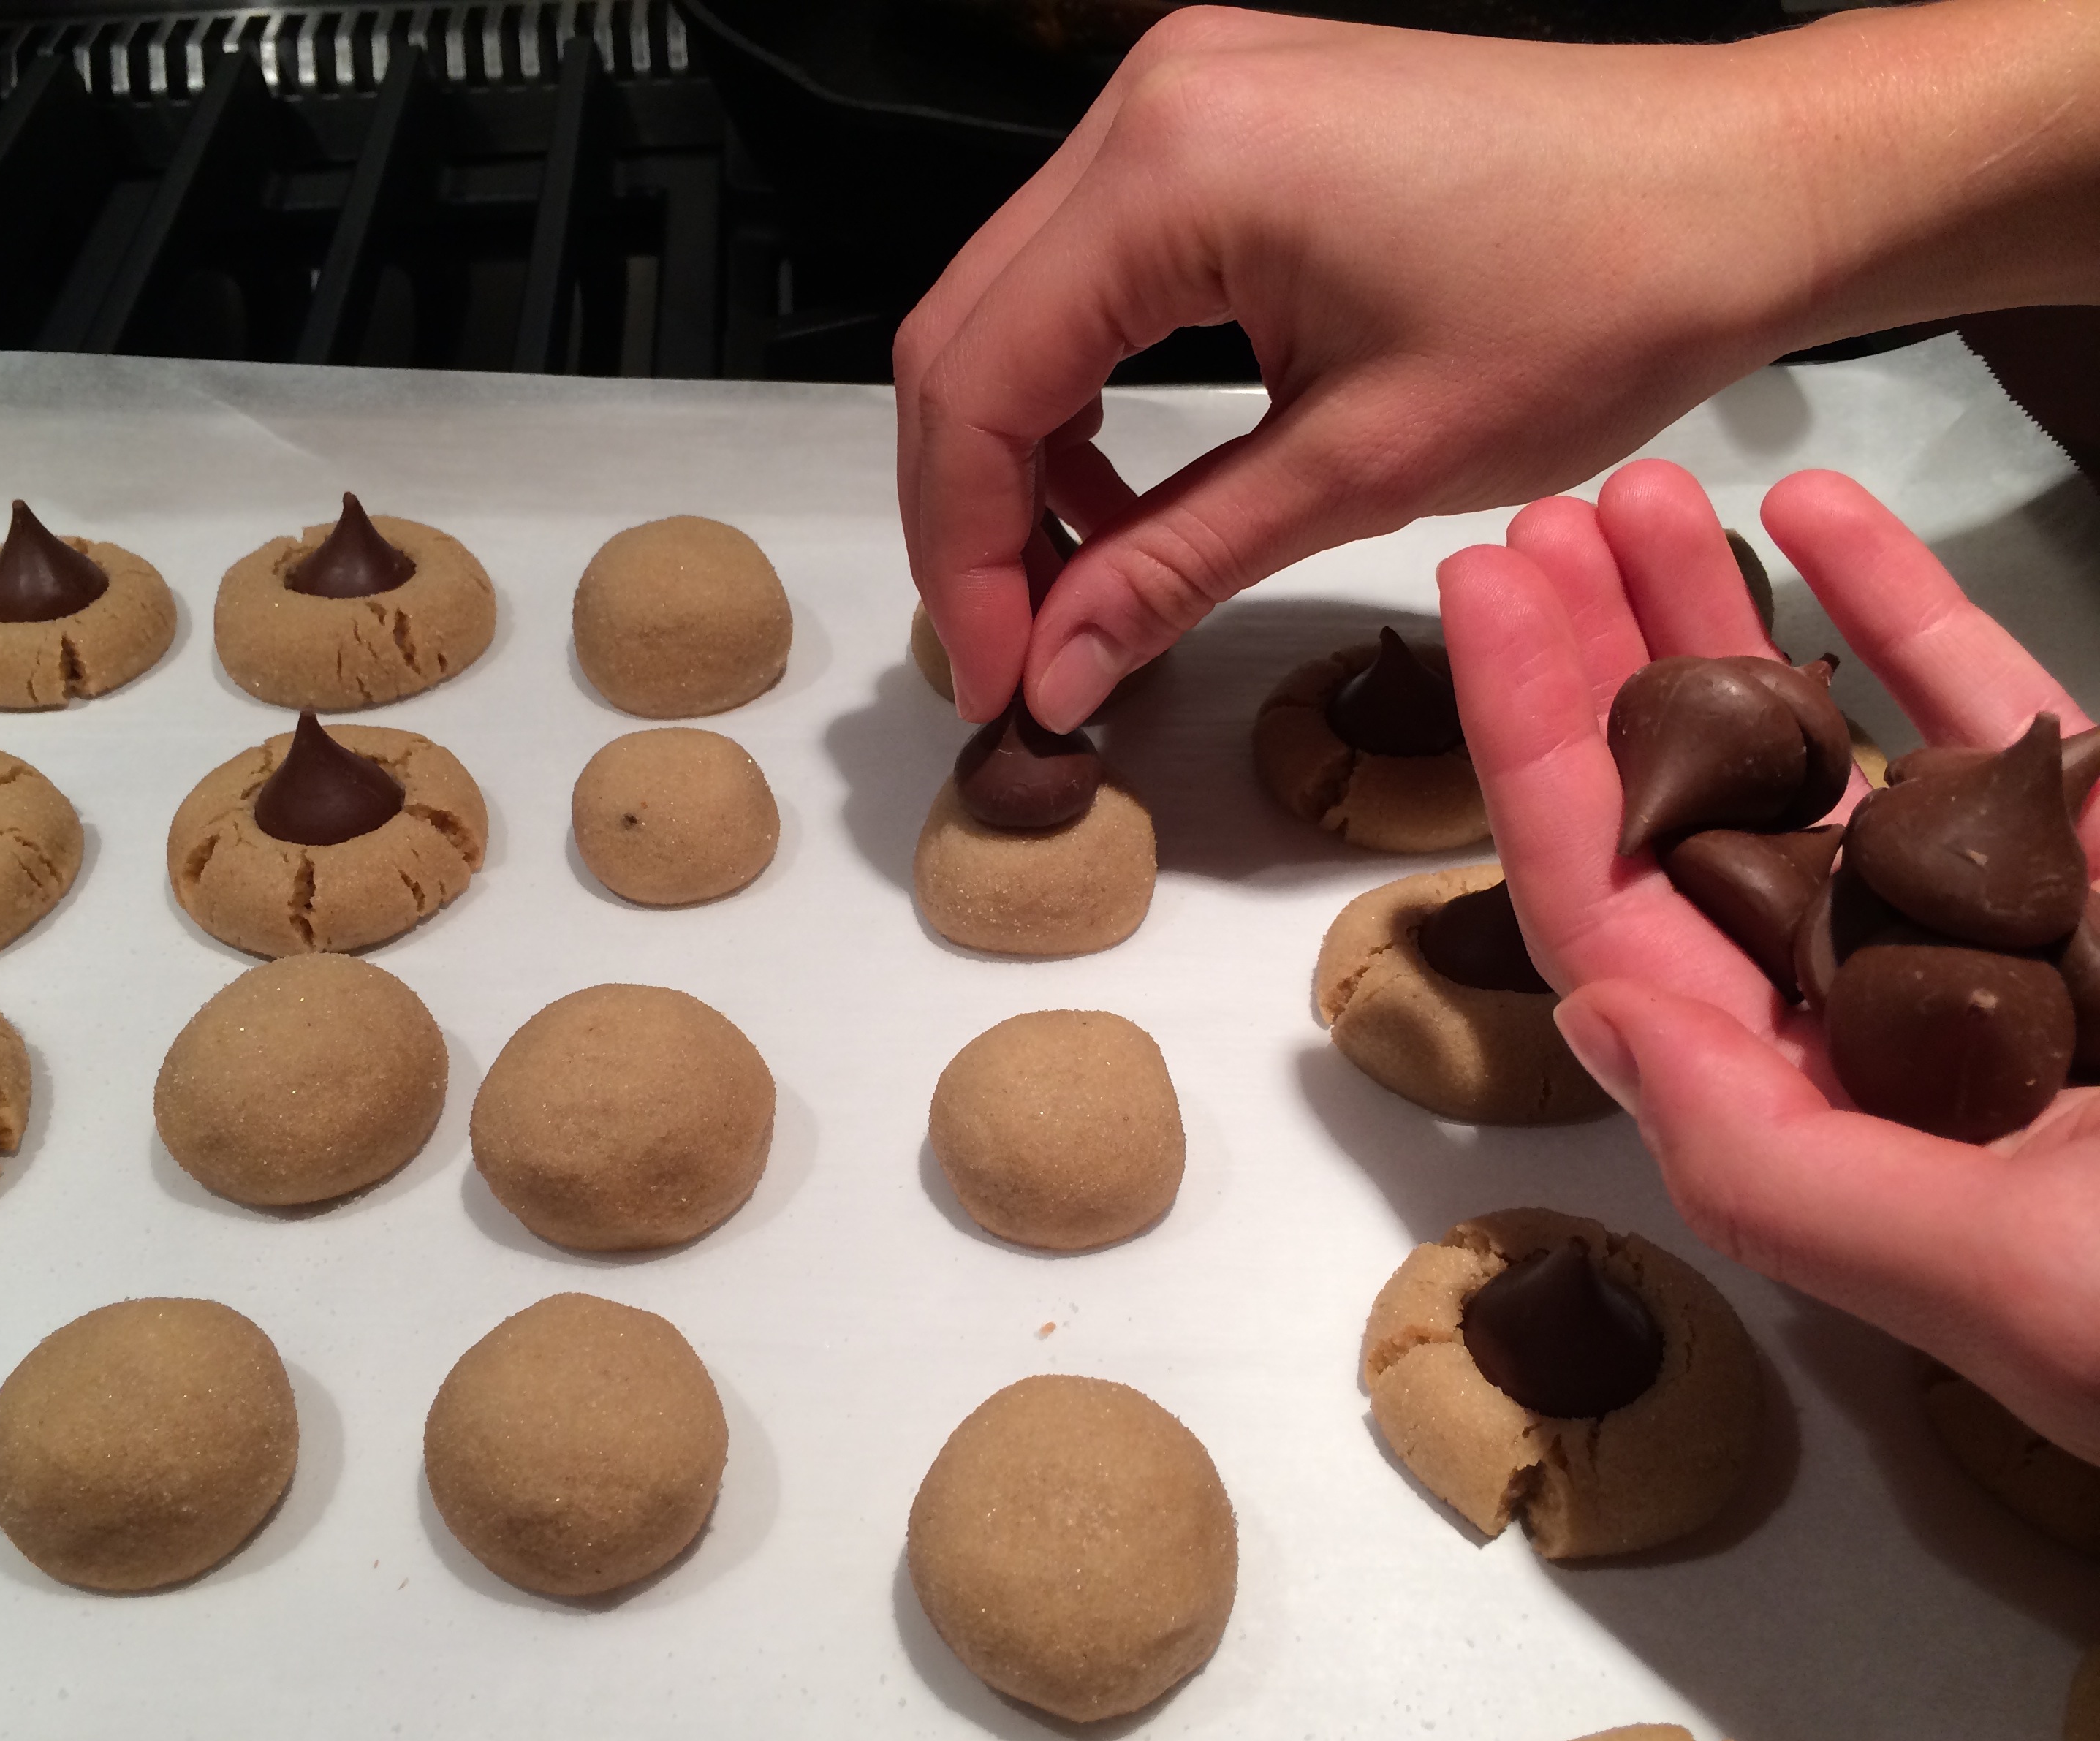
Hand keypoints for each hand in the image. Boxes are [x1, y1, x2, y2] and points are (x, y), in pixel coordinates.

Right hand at [896, 0, 2099, 731]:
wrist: (1744, 185)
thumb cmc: (1602, 297)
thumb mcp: (1365, 464)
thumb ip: (1174, 566)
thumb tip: (1049, 668)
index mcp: (1173, 169)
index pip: (981, 384)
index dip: (964, 554)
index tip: (999, 676)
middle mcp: (1147, 106)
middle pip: (965, 334)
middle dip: (970, 512)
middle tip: (1014, 648)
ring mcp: (1178, 96)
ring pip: (1012, 303)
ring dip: (1019, 453)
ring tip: (1074, 581)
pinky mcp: (1220, 118)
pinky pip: (1087, 266)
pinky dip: (1081, 386)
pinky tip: (1123, 482)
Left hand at [1439, 459, 2099, 1461]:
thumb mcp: (1994, 1284)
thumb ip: (1776, 1165)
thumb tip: (1596, 1012)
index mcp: (1802, 1102)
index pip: (1613, 906)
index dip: (1531, 749)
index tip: (1482, 594)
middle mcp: (1858, 1003)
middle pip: (1682, 811)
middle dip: (1601, 662)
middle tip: (1540, 520)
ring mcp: (1977, 916)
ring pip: (1812, 745)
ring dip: (1723, 618)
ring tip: (1643, 497)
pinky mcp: (2097, 855)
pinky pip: (1983, 711)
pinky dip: (1903, 607)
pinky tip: (1823, 513)